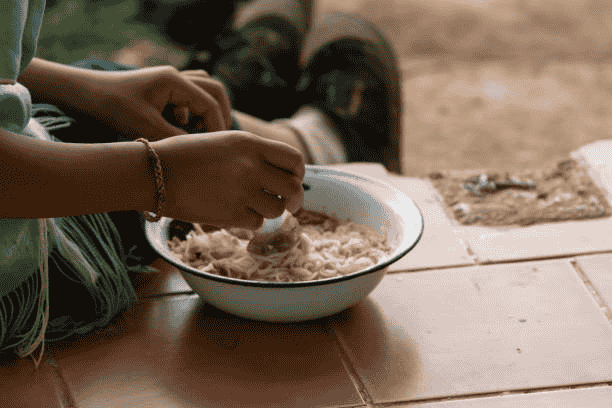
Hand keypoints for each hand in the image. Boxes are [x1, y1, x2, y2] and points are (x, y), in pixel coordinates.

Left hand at [94, 66, 232, 139]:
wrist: (83, 94)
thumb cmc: (111, 108)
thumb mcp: (146, 129)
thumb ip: (177, 140)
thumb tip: (201, 152)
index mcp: (174, 80)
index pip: (210, 103)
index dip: (217, 127)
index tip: (215, 149)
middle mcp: (175, 76)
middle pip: (215, 90)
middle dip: (220, 115)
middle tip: (218, 139)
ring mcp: (168, 79)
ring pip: (204, 89)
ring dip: (208, 110)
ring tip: (203, 132)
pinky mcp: (160, 87)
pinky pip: (189, 93)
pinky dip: (193, 109)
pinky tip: (181, 125)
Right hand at [152, 130, 305, 228]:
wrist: (153, 173)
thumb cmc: (184, 155)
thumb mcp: (223, 140)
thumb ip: (252, 153)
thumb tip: (278, 172)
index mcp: (250, 143)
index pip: (294, 159)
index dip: (297, 173)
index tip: (292, 180)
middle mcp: (251, 166)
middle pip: (292, 187)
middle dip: (294, 199)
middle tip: (290, 205)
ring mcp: (242, 191)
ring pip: (277, 209)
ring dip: (271, 211)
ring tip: (255, 207)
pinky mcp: (230, 214)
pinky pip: (257, 223)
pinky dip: (252, 222)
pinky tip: (238, 214)